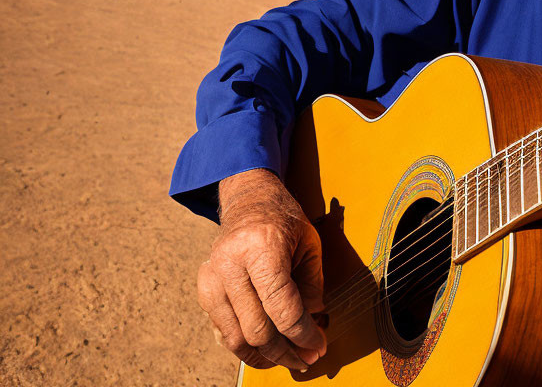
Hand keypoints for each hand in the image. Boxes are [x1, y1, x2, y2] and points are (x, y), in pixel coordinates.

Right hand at [197, 168, 326, 370]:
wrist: (249, 201)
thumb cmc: (284, 220)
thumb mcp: (310, 243)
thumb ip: (313, 284)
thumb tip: (312, 323)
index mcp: (262, 247)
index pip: (282, 308)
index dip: (302, 335)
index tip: (318, 347)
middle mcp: (231, 264)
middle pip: (257, 329)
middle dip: (285, 352)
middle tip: (307, 359)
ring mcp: (212, 277)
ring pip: (236, 338)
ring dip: (264, 357)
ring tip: (288, 359)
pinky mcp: (203, 288)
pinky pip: (222, 330)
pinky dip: (244, 345)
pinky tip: (265, 349)